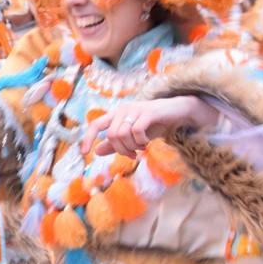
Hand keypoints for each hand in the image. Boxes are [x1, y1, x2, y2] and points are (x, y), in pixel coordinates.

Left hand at [83, 96, 220, 157]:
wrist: (178, 113)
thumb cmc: (154, 125)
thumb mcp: (133, 137)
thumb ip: (116, 144)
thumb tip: (96, 152)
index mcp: (116, 114)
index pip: (95, 124)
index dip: (88, 138)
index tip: (85, 153)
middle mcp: (123, 109)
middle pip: (111, 136)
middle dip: (121, 150)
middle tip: (133, 154)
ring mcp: (135, 109)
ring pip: (122, 135)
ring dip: (132, 147)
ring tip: (142, 147)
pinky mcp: (147, 112)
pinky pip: (136, 131)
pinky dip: (140, 141)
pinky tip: (147, 142)